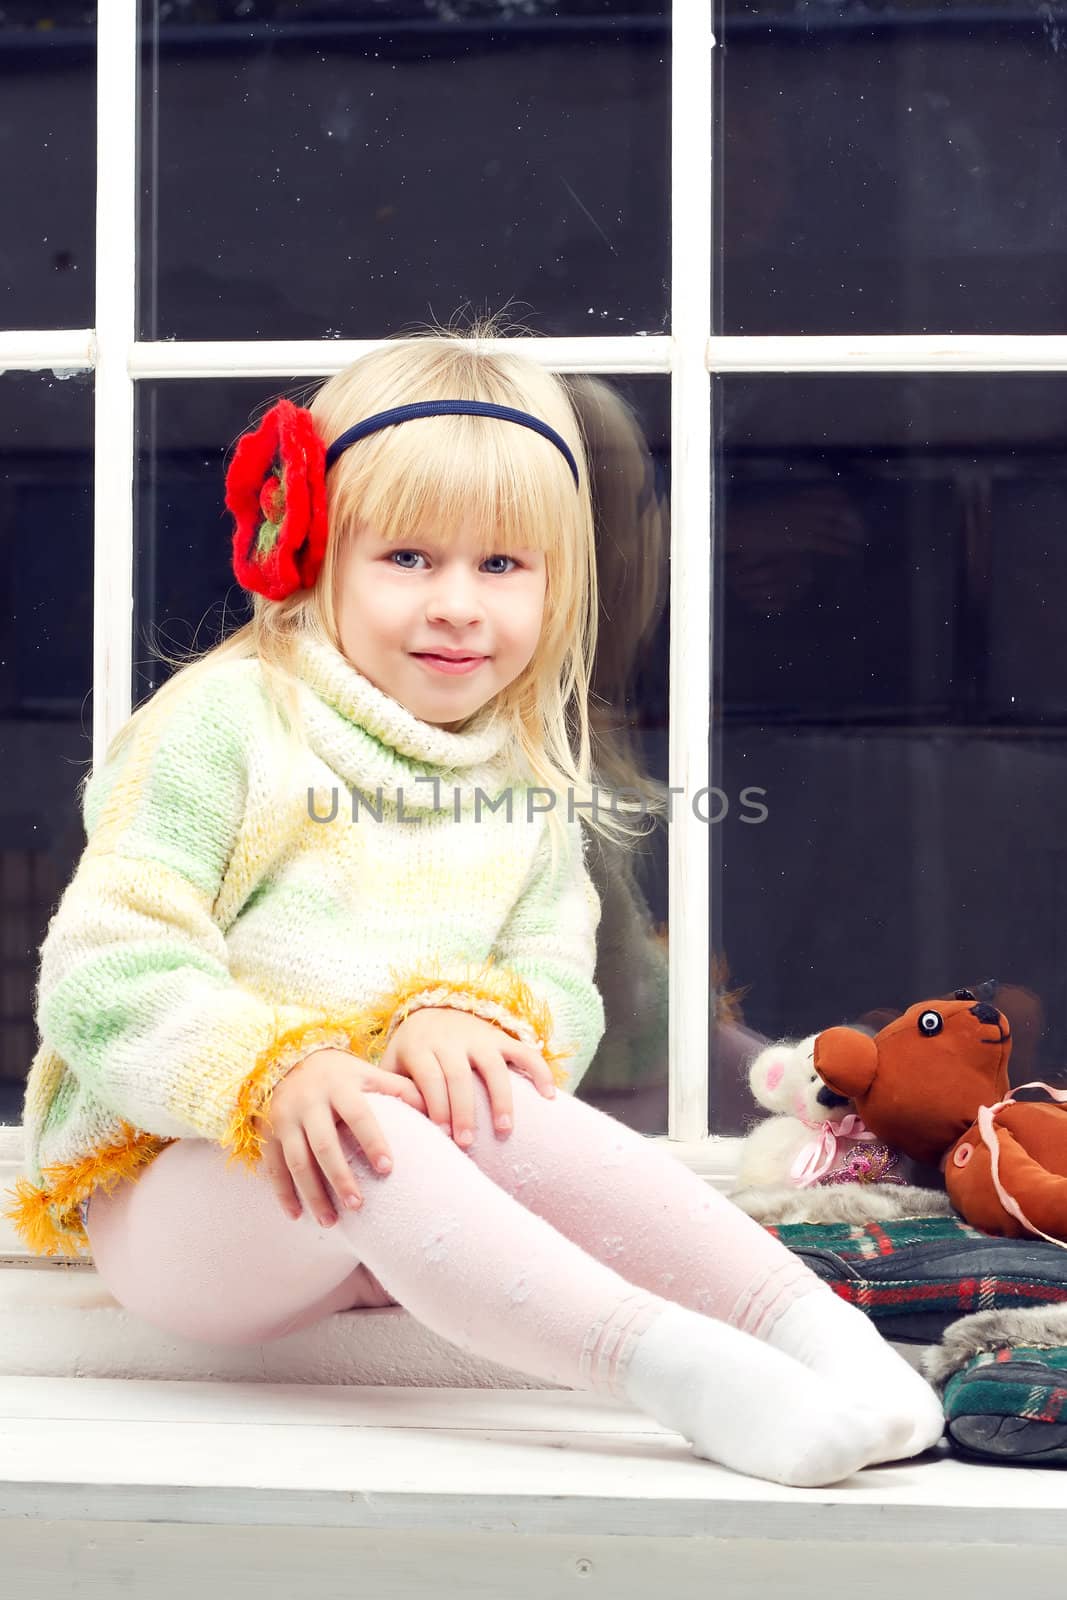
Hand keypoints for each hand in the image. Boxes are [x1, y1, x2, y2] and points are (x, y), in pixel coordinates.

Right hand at [256, 1047, 427, 1225]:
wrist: (287, 1060)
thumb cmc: (340, 1074)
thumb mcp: (369, 1074)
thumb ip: (401, 1091)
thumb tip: (440, 1113)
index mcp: (341, 1086)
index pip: (359, 1115)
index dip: (372, 1141)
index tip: (388, 1169)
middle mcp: (310, 1102)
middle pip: (324, 1145)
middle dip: (340, 1177)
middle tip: (358, 1205)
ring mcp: (285, 1119)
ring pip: (297, 1161)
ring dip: (312, 1193)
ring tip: (331, 1221)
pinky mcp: (268, 1133)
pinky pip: (273, 1167)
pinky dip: (283, 1193)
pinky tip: (296, 1216)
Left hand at [377, 1008, 556, 1145]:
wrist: (429, 1011)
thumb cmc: (410, 1053)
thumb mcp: (393, 1065)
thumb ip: (392, 1092)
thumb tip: (393, 1130)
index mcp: (420, 1046)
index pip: (430, 1077)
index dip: (437, 1106)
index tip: (442, 1137)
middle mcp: (449, 1039)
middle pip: (459, 1075)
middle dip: (464, 1111)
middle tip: (467, 1143)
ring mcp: (478, 1036)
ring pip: (493, 1066)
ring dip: (500, 1099)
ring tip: (504, 1130)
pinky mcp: (500, 1037)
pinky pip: (524, 1052)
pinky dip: (539, 1071)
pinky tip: (549, 1096)